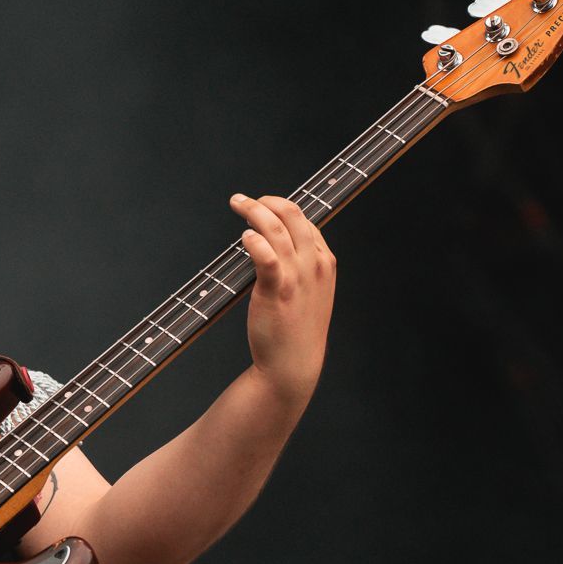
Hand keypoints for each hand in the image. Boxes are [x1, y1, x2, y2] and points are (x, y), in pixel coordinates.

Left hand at [231, 192, 336, 403]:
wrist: (293, 363)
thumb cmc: (297, 330)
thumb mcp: (310, 293)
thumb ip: (301, 268)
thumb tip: (276, 246)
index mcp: (325, 262)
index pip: (305, 221)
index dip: (282, 207)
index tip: (263, 206)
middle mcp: (314, 264)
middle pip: (292, 214)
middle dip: (266, 200)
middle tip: (244, 201)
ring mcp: (297, 276)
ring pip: (275, 228)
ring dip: (253, 210)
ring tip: (237, 204)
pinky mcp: (276, 289)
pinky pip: (265, 254)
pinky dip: (253, 240)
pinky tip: (244, 237)